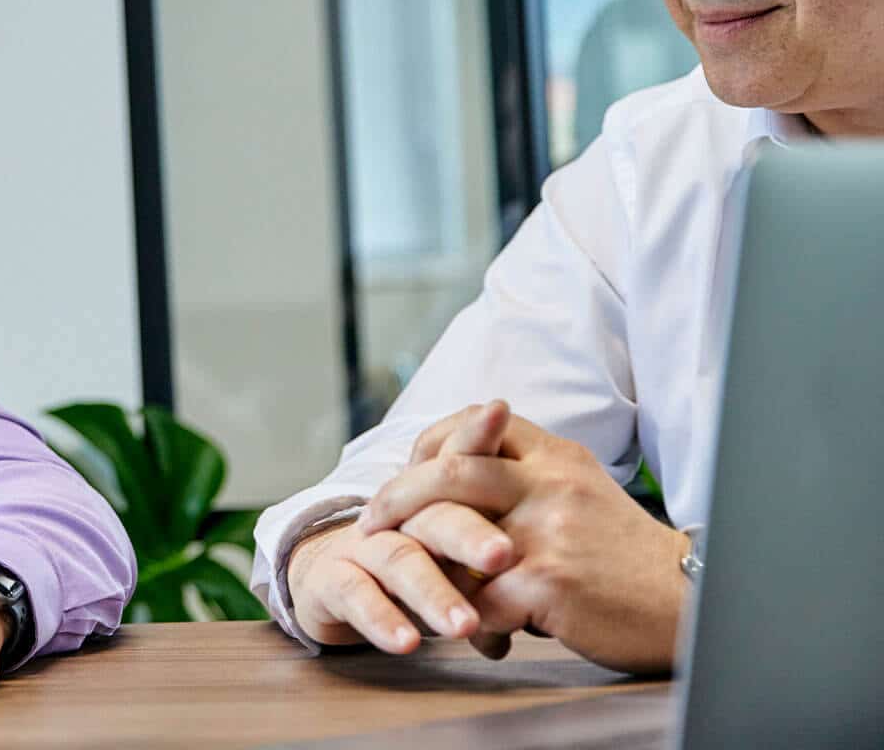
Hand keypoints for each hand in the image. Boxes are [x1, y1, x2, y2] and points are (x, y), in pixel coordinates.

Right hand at [286, 399, 516, 652]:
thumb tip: (567, 556)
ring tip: (465, 627)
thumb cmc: (421, 563)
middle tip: (503, 557)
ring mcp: (363, 543)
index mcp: (434, 494)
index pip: (457, 457)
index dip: (476, 433)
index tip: (502, 412)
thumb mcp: (466, 547)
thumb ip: (504, 536)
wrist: (339, 580)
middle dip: (468, 533)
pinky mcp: (331, 579)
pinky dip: (381, 619)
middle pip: (434, 511)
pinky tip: (408, 643)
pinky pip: (355, 595)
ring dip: (432, 592)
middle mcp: (400, 512)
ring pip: (398, 558)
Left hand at [360, 403, 689, 672]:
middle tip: (368, 527)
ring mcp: (547, 531)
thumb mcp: (580, 493)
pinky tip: (481, 636)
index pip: (473, 423)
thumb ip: (524, 479)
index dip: (427, 445)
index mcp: (555, 455)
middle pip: (448, 468)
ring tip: (411, 585)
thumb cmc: (624, 554)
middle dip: (395, 497)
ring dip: (420, 560)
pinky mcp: (549, 581)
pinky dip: (468, 621)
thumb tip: (448, 476)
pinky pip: (478, 599)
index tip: (405, 473)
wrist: (691, 602)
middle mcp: (549, 483)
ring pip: (449, 531)